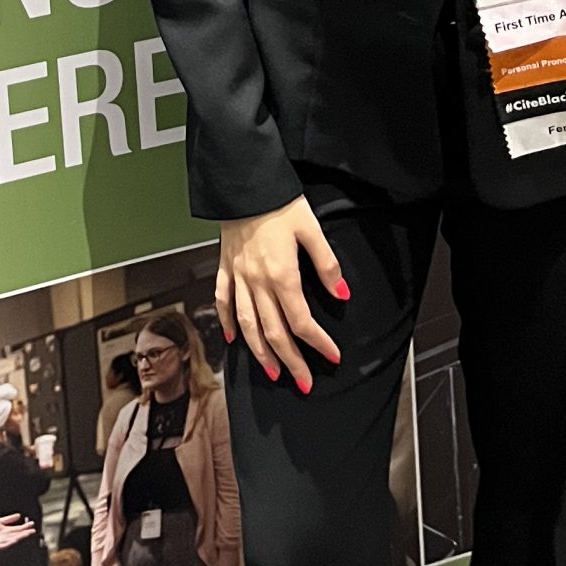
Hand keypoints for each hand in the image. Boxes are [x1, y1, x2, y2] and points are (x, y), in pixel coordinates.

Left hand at [0, 515, 35, 551]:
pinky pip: (6, 544)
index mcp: (7, 530)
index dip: (25, 526)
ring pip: (14, 539)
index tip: (32, 524)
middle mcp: (7, 536)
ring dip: (20, 537)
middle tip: (33, 530)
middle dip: (25, 532)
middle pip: (18, 534)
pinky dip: (11, 542)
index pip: (18, 528)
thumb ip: (8, 519)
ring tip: (27, 534)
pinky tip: (15, 539)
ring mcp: (3, 542)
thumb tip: (19, 515)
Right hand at [216, 196, 346, 391]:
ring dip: (260, 352)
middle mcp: (256, 282)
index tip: (333, 356)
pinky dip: (227, 322)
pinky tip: (234, 338)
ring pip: (247, 325)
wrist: (242, 182)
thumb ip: (327, 265)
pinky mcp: (225, 268)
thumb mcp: (311, 229)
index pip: (301, 321)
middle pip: (274, 332)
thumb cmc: (277, 202)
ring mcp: (238, 277)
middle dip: (291, 361)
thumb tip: (342, 295)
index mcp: (281, 274)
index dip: (318, 342)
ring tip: (273, 372)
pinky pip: (223, 301)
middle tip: (304, 383)